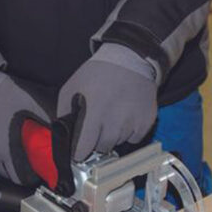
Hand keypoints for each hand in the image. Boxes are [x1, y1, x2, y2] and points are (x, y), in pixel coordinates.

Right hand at [0, 71, 51, 184]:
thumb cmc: (2, 92)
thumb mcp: (33, 103)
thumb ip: (49, 118)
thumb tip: (64, 128)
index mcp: (9, 148)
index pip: (22, 178)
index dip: (32, 177)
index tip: (38, 172)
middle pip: (8, 176)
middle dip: (20, 172)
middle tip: (29, 160)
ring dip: (5, 164)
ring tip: (14, 150)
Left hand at [57, 44, 157, 160]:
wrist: (131, 59)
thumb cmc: (98, 73)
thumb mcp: (72, 87)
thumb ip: (64, 112)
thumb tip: (64, 135)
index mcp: (93, 111)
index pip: (84, 148)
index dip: (80, 152)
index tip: (79, 150)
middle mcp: (114, 120)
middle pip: (102, 148)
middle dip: (97, 141)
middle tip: (97, 126)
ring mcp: (132, 122)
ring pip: (119, 143)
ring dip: (113, 135)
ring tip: (112, 116)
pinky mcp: (146, 122)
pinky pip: (134, 139)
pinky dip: (129, 133)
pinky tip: (126, 116)